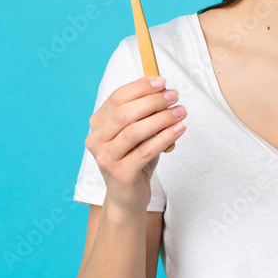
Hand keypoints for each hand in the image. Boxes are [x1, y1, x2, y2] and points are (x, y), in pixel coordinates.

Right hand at [84, 76, 186, 215]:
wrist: (127, 196)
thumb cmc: (134, 158)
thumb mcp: (138, 133)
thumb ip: (145, 114)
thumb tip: (165, 91)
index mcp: (98, 124)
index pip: (117, 98)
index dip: (140, 87)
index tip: (162, 82)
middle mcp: (96, 140)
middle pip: (124, 113)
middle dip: (152, 101)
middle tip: (174, 96)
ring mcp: (105, 158)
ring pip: (135, 132)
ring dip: (161, 119)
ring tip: (181, 112)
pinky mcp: (120, 174)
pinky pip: (146, 151)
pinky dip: (165, 137)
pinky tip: (180, 129)